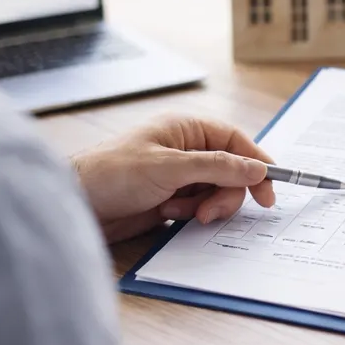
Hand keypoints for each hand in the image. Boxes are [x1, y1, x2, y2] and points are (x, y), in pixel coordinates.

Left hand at [73, 116, 275, 243]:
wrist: (75, 204)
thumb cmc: (112, 173)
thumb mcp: (169, 168)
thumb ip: (216, 167)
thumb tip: (256, 168)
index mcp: (186, 129)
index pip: (235, 141)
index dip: (255, 164)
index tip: (269, 191)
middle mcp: (184, 150)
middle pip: (230, 171)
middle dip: (225, 193)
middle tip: (208, 212)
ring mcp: (177, 176)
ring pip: (215, 192)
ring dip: (204, 206)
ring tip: (178, 212)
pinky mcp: (168, 199)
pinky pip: (197, 207)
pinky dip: (190, 215)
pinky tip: (168, 215)